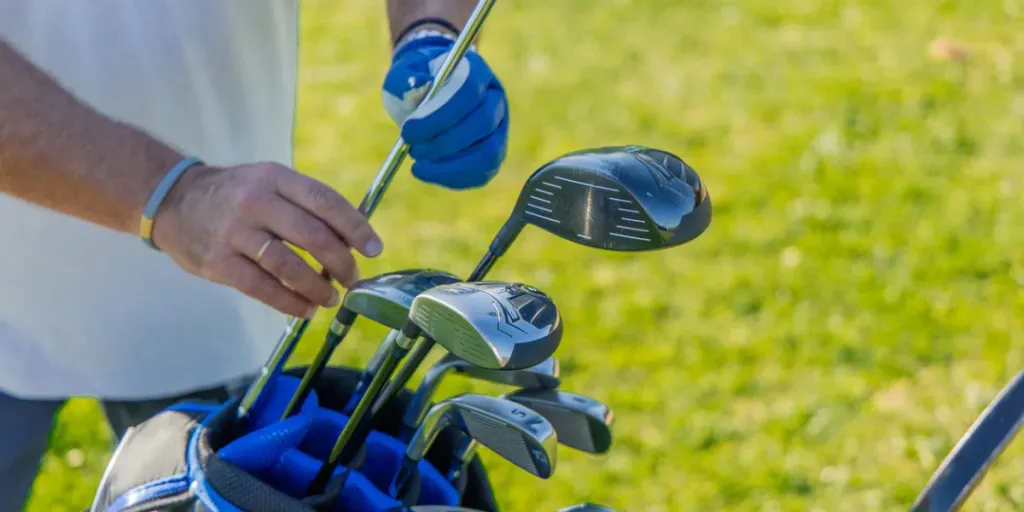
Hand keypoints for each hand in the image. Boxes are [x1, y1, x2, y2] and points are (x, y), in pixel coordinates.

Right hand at [151, 162, 382, 317]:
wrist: (174, 200)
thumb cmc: (237, 195)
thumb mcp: (270, 183)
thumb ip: (307, 206)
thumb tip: (354, 239)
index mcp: (275, 177)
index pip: (325, 201)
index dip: (355, 227)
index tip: (374, 249)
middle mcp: (255, 201)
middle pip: (312, 236)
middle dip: (341, 263)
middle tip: (353, 280)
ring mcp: (234, 232)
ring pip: (289, 266)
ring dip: (318, 288)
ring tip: (331, 299)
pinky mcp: (218, 261)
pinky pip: (262, 288)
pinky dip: (290, 303)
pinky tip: (305, 309)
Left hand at [382, 35, 508, 189]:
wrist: (427, 93)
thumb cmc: (415, 82)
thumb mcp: (403, 74)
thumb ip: (406, 79)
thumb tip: (416, 86)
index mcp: (476, 70)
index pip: (469, 91)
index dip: (440, 115)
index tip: (408, 132)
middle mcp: (495, 98)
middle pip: (483, 123)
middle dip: (444, 143)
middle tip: (412, 151)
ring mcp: (499, 127)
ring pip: (489, 154)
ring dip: (451, 166)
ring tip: (419, 166)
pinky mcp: (494, 153)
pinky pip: (484, 173)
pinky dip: (455, 179)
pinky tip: (430, 173)